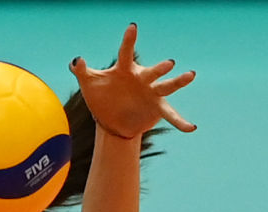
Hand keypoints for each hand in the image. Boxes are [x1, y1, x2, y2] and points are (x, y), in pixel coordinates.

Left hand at [70, 23, 195, 138]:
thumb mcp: (89, 85)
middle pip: (152, 72)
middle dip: (159, 69)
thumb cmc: (100, 96)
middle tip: (168, 64)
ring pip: (167, 86)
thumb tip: (76, 60)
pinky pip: (171, 115)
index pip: (125, 54)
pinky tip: (191, 128)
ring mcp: (152, 93)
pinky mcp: (158, 108)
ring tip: (190, 75)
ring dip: (178, 82)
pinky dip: (180, 121)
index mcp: (125, 70)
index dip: (128, 41)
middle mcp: (142, 79)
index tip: (132, 27)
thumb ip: (81, 71)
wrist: (110, 120)